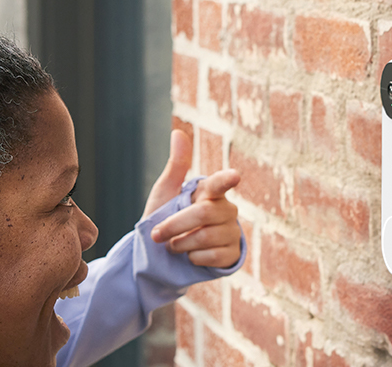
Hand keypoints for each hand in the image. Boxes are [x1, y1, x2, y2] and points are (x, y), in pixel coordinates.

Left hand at [145, 130, 243, 267]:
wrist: (164, 253)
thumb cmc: (166, 217)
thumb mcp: (165, 192)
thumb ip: (176, 166)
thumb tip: (178, 132)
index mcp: (211, 192)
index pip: (220, 183)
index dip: (226, 179)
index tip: (234, 175)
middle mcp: (226, 209)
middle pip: (203, 214)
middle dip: (174, 225)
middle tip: (157, 234)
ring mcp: (232, 232)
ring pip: (206, 237)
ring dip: (181, 244)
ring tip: (175, 245)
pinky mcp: (232, 254)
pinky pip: (213, 256)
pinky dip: (193, 258)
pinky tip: (190, 256)